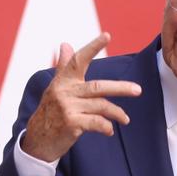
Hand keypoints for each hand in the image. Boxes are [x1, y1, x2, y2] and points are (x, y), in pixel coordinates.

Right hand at [19, 32, 141, 162]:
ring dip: (117, 113)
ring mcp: (67, 108)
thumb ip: (64, 67)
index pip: (78, 61)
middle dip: (120, 88)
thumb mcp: (56, 88)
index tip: (107, 35)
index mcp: (63, 81)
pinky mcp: (71, 124)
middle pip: (98, 87)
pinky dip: (107, 127)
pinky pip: (97, 122)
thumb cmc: (51, 111)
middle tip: (139, 90)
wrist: (37, 141)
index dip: (93, 47)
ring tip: (125, 119)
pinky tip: (109, 130)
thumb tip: (65, 43)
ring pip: (101, 106)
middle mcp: (64, 92)